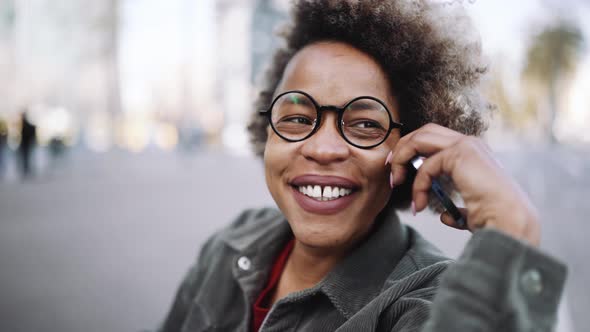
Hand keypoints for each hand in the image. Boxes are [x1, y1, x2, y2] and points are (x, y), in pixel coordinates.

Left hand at [387, 123, 539, 246]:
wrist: (509, 223)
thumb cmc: (494, 220)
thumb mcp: (470, 211)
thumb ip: (456, 208)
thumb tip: (444, 216)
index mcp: (473, 154)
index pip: (434, 140)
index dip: (412, 152)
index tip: (399, 173)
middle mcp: (470, 144)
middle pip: (424, 132)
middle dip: (402, 148)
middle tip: (391, 170)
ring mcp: (466, 146)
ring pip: (420, 138)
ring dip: (402, 158)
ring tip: (396, 181)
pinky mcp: (460, 154)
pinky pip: (426, 166)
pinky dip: (418, 185)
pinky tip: (420, 204)